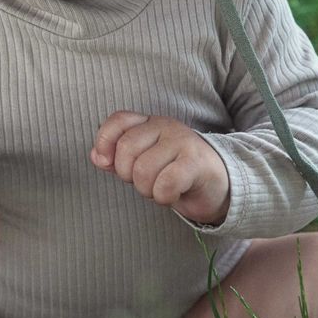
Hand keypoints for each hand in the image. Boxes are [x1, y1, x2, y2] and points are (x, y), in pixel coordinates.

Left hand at [90, 111, 230, 226]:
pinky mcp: (196, 162)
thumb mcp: (144, 163)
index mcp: (150, 123)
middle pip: (126, 150)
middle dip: (129, 176)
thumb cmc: (177, 174)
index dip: (104, 142)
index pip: (118, 120)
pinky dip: (164, 197)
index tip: (106, 163)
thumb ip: (118, 159)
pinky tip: (174, 194)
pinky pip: (165, 183)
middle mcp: (166, 126)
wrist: (221, 185)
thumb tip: (95, 156)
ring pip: (143, 170)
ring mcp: (182, 141)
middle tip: (146, 182)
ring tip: (162, 188)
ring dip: (148, 190)